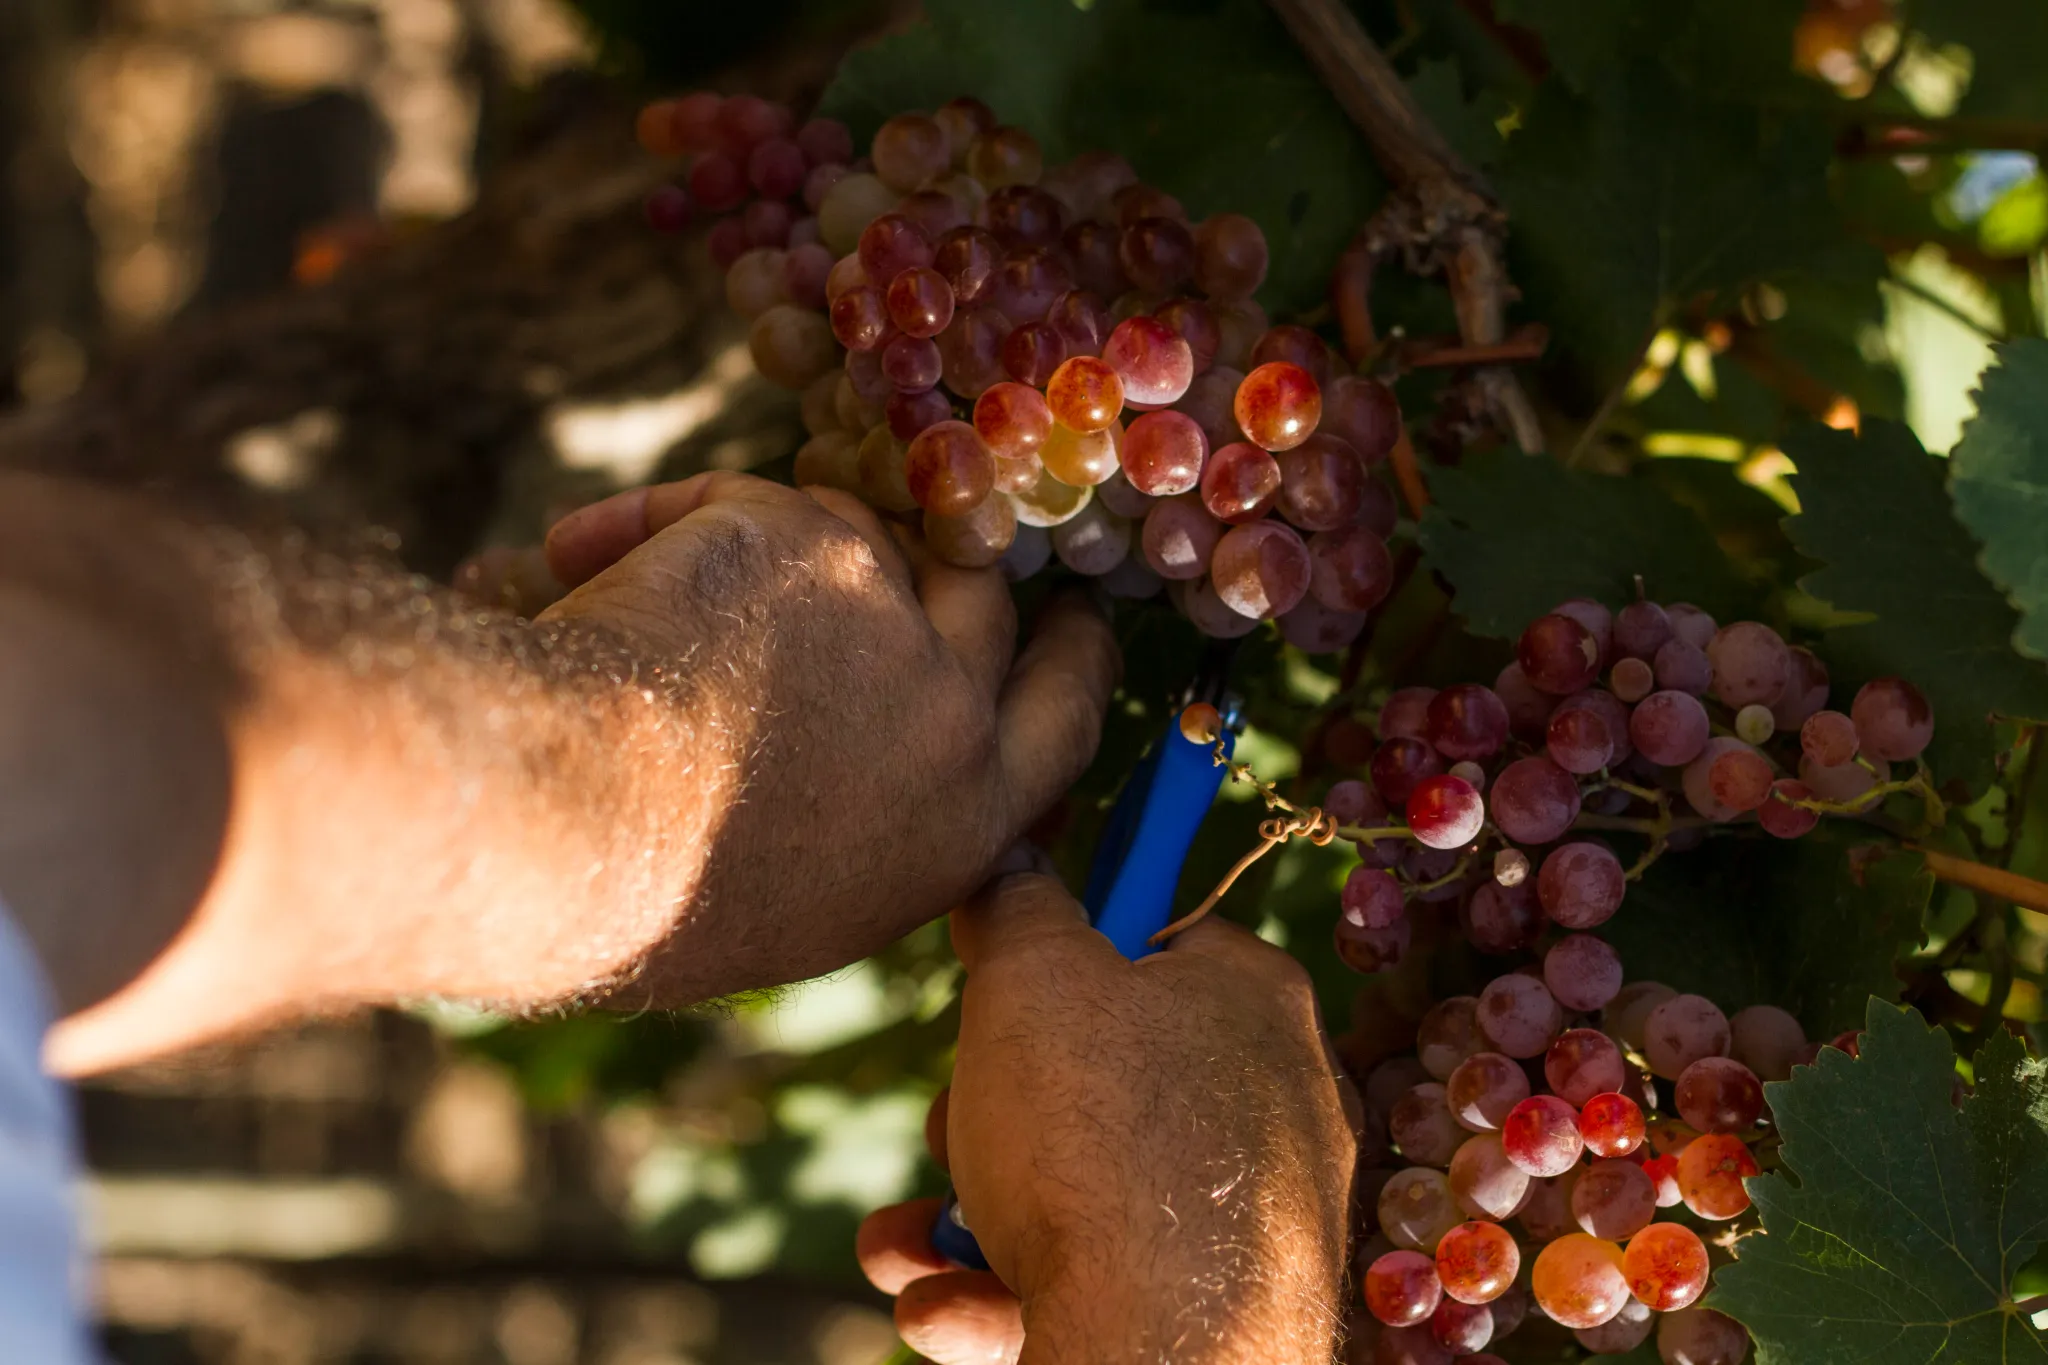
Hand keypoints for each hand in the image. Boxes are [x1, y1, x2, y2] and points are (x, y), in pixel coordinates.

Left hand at [539, 474, 1119, 1001]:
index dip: (1064, 663)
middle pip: (992, 606)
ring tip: (661, 569)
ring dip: (787, 539)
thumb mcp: (793, 909)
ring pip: (865, 534)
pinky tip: (574, 551)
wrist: (570, 832)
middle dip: (976, 560)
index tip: (1068, 624)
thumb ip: (859, 838)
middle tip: (958, 526)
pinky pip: (742, 499)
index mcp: (960, 831)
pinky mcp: (814, 544)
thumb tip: (843, 786)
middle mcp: (953, 725)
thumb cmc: (636, 902)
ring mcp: (894, 623)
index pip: (1057, 728)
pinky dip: (659, 520)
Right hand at [856, 876, 1357, 1364]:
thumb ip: (1018, 906)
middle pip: (1104, 1075)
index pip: (1160, 938)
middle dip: (992, 1111)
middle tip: (957, 1128)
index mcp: (1253, 1000)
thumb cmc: (1099, 1137)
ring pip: (1084, 1190)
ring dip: (971, 1212)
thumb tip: (1010, 862)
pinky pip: (1099, 1279)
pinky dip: (1007, 1292)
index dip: (1069, 951)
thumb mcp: (1030, 976)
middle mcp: (1275, 1103)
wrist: (1163, 1349)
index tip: (1003, 978)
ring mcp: (1254, 1218)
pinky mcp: (1222, 1308)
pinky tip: (938, 1307)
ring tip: (908, 1242)